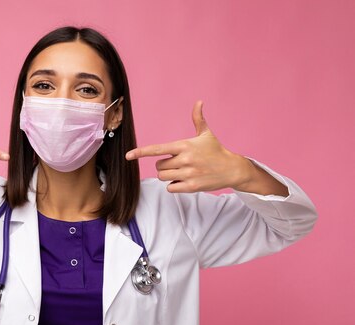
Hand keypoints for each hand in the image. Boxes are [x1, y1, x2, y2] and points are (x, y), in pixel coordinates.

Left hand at [125, 100, 250, 192]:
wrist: (232, 169)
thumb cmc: (216, 150)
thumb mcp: (206, 134)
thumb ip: (198, 119)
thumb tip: (199, 102)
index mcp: (184, 145)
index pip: (157, 149)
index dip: (141, 152)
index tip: (128, 156)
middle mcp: (185, 159)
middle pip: (158, 166)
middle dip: (165, 165)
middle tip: (179, 163)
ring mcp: (188, 173)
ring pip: (163, 177)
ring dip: (168, 176)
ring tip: (182, 171)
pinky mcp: (192, 186)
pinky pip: (170, 187)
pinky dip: (174, 185)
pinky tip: (185, 180)